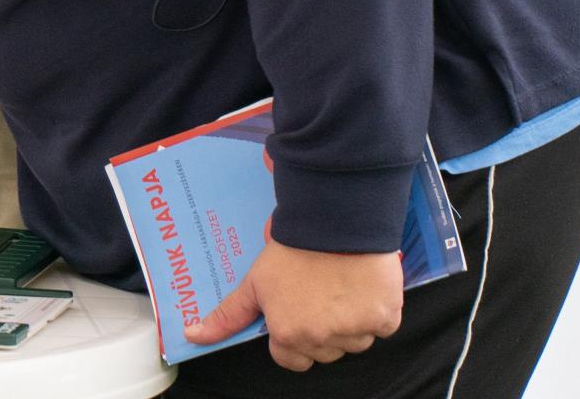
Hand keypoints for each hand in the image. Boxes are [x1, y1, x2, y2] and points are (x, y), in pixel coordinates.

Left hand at [183, 239, 402, 371]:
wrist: (334, 221)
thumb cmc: (293, 249)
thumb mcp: (254, 281)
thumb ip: (228, 315)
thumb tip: (193, 336)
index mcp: (289, 335)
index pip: (288, 358)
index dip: (290, 335)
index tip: (294, 312)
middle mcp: (323, 340)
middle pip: (323, 352)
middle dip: (320, 329)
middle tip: (317, 294)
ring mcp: (357, 331)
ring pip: (354, 341)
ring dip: (349, 321)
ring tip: (338, 285)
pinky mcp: (386, 319)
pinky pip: (382, 326)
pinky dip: (377, 310)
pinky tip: (361, 284)